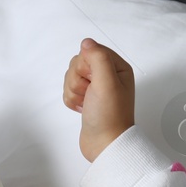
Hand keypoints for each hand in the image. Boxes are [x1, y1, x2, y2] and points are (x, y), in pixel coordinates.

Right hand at [63, 38, 135, 162]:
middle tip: (91, 94)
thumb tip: (87, 42)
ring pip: (70, 76)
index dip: (86, 65)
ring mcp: (96, 87)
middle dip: (78, 80)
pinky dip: (72, 100)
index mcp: (117, 67)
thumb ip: (98, 58)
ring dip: (74, 91)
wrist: (104, 144)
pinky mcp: (86, 98)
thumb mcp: (107, 82)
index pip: (91, 51)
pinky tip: (83, 109)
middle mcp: (108, 75)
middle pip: (78, 63)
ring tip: (87, 104)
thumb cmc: (110, 116)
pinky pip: (68, 90)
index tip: (94, 81)